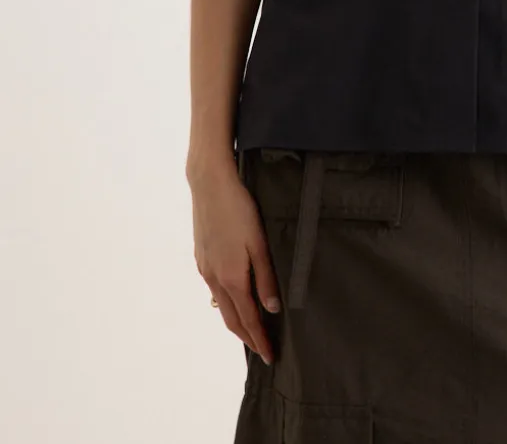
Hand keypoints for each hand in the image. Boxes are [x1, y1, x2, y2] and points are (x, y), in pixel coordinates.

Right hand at [189, 162, 280, 364]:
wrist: (209, 184)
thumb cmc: (239, 209)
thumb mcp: (259, 242)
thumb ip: (265, 277)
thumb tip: (271, 309)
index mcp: (231, 277)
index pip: (247, 319)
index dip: (259, 339)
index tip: (270, 355)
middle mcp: (215, 278)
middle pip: (232, 318)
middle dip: (247, 337)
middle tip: (262, 351)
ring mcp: (205, 268)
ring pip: (222, 304)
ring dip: (236, 321)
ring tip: (250, 331)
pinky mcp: (202, 257)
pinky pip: (215, 289)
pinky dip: (227, 303)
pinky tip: (234, 299)